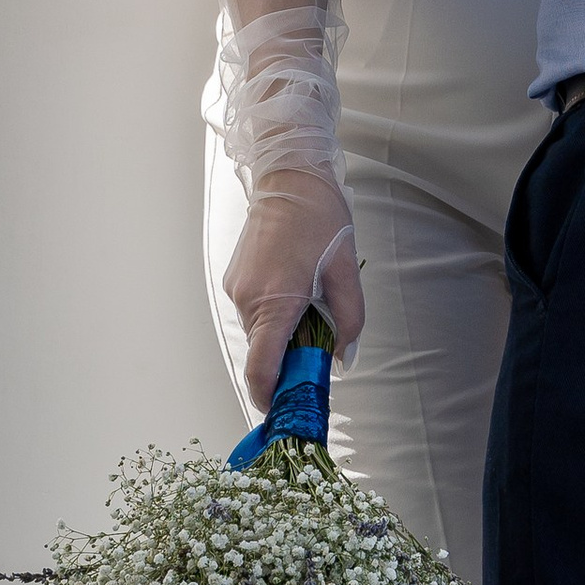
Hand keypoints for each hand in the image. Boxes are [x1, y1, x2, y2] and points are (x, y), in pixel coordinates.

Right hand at [224, 178, 363, 406]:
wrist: (289, 176)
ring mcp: (236, 289)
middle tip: (321, 347)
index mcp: (275, 302)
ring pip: (260, 330)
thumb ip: (349, 319)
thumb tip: (343, 359)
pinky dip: (274, 313)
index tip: (283, 408)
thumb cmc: (319, 218)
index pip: (261, 368)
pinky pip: (255, 310)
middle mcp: (247, 300)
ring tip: (312, 303)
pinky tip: (296, 288)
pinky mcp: (234, 279)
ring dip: (283, 331)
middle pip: (264, 350)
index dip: (270, 395)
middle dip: (289, 358)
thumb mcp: (345, 270)